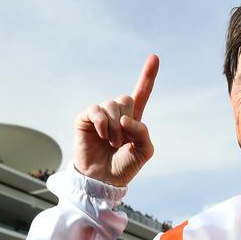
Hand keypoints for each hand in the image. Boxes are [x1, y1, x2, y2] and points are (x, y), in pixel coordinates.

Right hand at [73, 55, 158, 186]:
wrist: (103, 181)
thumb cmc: (123, 167)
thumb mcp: (144, 151)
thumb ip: (143, 132)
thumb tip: (124, 119)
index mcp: (132, 120)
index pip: (141, 94)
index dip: (147, 76)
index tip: (155, 58)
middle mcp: (116, 114)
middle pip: (126, 98)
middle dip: (127, 120)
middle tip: (121, 141)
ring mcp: (100, 116)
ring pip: (111, 104)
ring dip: (114, 127)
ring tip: (112, 143)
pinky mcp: (85, 119)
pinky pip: (95, 110)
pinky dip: (102, 123)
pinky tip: (102, 135)